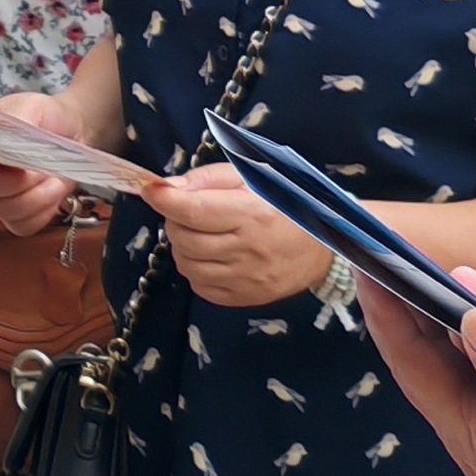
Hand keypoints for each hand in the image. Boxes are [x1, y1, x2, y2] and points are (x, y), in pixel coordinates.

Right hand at [0, 92, 79, 237]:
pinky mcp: (17, 217)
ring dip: (37, 197)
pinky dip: (43, 212)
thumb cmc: (47, 116)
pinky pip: (22, 226)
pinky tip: (53, 193)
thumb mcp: (33, 107)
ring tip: (56, 179)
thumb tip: (7, 145)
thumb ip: (17, 122)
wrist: (72, 132)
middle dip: (19, 181)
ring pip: (6, 211)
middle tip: (43, 167)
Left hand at [148, 162, 336, 309]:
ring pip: (188, 266)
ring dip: (183, 247)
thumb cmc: (285, 203)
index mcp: (252, 214)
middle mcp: (248, 250)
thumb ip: (208, 179)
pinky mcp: (247, 298)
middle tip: (187, 212)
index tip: (150, 190)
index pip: (193, 211)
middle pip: (185, 240)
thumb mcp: (252, 176)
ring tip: (200, 233)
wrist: (325, 245)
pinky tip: (211, 255)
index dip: (164, 200)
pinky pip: (201, 288)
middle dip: (174, 222)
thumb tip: (168, 187)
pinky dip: (196, 270)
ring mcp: (247, 279)